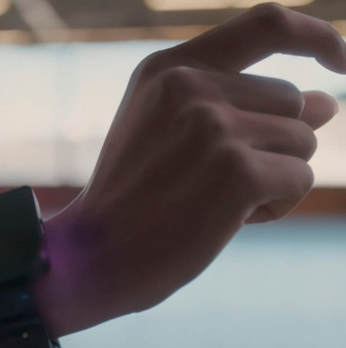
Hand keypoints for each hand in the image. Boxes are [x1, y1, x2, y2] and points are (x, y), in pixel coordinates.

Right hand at [36, 3, 344, 336]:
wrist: (93, 256)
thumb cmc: (133, 200)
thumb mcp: (169, 134)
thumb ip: (240, 107)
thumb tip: (328, 103)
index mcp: (167, 68)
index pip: (265, 24)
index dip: (316, 35)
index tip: (343, 59)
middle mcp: (189, 86)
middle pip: (291, 100)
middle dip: (275, 144)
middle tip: (216, 183)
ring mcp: (212, 126)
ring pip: (302, 141)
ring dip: (274, 177)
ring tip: (213, 202)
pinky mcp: (237, 171)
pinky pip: (299, 179)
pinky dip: (276, 205)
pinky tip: (225, 221)